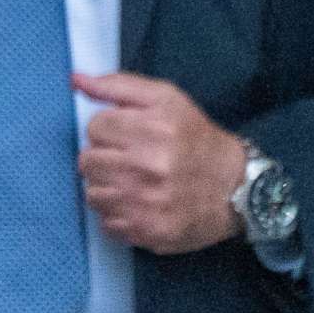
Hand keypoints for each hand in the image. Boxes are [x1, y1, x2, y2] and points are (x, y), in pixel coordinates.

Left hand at [74, 72, 246, 254]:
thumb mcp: (166, 99)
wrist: (237, 189)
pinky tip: (137, 205)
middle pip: (87, 162)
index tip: (126, 137)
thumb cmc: (196, 138)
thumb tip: (76, 80)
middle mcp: (148, 169)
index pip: (94, 129)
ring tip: (131, 183)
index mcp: (153, 131)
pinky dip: (117, 215)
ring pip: (92, 194)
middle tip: (127, 160)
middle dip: (103, 158)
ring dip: (106, 187)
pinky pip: (107, 223)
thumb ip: (118, 85)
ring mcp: (147, 205)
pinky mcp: (148, 233)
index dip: (108, 131)